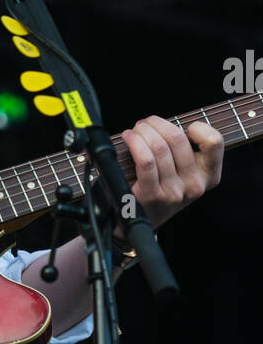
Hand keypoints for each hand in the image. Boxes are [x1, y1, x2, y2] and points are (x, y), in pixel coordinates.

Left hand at [118, 115, 223, 232]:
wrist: (140, 220)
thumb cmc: (161, 187)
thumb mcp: (184, 171)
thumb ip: (186, 149)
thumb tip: (167, 124)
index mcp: (209, 176)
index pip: (214, 141)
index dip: (197, 127)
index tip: (181, 128)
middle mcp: (195, 185)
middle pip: (178, 138)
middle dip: (157, 123)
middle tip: (145, 124)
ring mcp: (174, 192)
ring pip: (159, 147)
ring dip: (142, 131)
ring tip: (134, 131)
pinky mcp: (153, 195)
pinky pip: (146, 160)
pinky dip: (135, 143)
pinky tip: (129, 138)